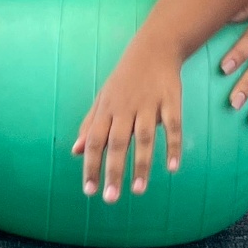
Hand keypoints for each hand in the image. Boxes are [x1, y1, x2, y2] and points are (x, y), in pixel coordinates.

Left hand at [72, 34, 182, 201]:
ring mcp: (149, 104)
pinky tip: (172, 168)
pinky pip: (173, 126)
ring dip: (141, 165)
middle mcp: (125, 108)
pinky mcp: (171, 101)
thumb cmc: (124, 80)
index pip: (94, 141)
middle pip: (117, 143)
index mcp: (106, 110)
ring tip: (139, 191)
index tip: (89, 190)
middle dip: (113, 172)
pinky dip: (173, 146)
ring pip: (144, 137)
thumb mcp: (102, 99)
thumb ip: (89, 125)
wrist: (154, 49)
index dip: (90, 165)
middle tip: (110, 198)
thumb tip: (74, 152)